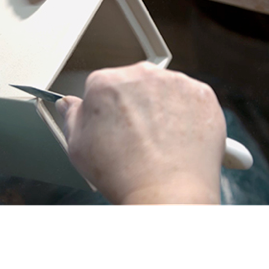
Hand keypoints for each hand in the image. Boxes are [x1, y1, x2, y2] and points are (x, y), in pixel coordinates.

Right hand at [55, 62, 226, 204]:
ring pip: (161, 89)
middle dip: (132, 104)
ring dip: (158, 106)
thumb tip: (68, 104)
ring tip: (157, 138)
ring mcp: (174, 83)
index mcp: (105, 82)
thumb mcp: (77, 146)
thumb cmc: (124, 174)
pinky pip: (188, 97)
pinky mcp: (201, 94)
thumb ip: (70, 116)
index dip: (105, 109)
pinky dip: (184, 112)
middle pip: (132, 84)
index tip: (112, 124)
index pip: (101, 86)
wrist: (167, 194)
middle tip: (134, 134)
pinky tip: (176, 135)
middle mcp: (140, 75)